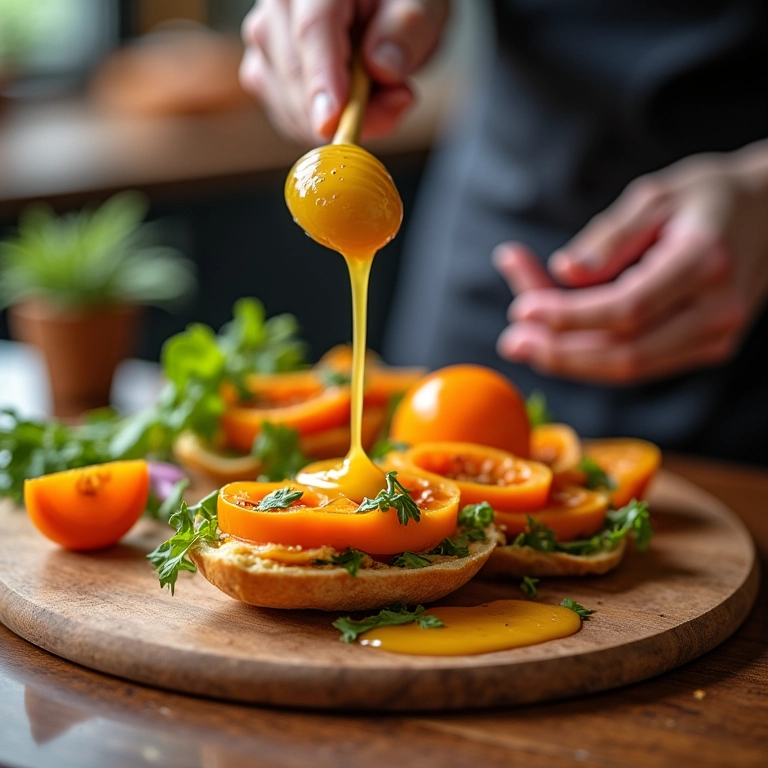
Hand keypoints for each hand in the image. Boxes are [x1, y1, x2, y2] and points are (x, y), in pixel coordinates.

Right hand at [240, 0, 448, 143]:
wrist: (377, 7)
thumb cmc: (395, 1)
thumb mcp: (420, 5)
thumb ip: (407, 29)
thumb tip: (382, 67)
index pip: (312, 30)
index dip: (321, 80)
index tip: (332, 121)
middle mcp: (278, 7)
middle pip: (295, 73)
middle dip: (344, 109)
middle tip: (399, 99)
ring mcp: (267, 42)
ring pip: (288, 103)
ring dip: (338, 119)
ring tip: (381, 92)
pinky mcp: (267, 74)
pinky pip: (289, 117)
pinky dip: (324, 125)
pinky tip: (352, 104)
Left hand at [495, 142, 767, 383]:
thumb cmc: (707, 197)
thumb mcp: (655, 196)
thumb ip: (609, 236)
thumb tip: (566, 272)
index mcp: (704, 262)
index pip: (625, 309)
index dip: (568, 316)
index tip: (521, 308)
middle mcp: (717, 310)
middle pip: (626, 353)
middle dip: (560, 351)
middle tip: (510, 341)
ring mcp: (717, 336)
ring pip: (631, 368)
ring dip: (570, 360)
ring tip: (524, 345)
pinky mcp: (707, 347)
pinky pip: (641, 364)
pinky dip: (594, 356)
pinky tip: (558, 341)